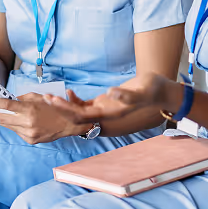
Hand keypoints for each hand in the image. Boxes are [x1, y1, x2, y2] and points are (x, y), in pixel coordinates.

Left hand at [0, 93, 89, 144]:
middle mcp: (27, 122)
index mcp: (29, 109)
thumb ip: (22, 98)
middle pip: (2, 119)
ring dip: (1, 120)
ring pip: (8, 126)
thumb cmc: (54, 107)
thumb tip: (8, 100)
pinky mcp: (30, 140)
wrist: (69, 124)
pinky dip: (15, 126)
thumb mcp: (39, 97)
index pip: (6, 105)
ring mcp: (28, 133)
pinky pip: (17, 132)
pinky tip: (18, 122)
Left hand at [44, 72, 179, 123]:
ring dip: (65, 106)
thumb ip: (127, 96)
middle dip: (60, 109)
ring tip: (50, 96)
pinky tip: (69, 92)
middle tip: (45, 98)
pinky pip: (87, 106)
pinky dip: (76, 101)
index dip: (67, 110)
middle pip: (76, 116)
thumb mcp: (142, 92)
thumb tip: (110, 93)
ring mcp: (105, 111)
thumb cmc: (153, 91)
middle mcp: (105, 116)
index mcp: (111, 115)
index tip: (54, 102)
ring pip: (79, 112)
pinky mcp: (106, 105)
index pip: (83, 117)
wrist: (162, 93)